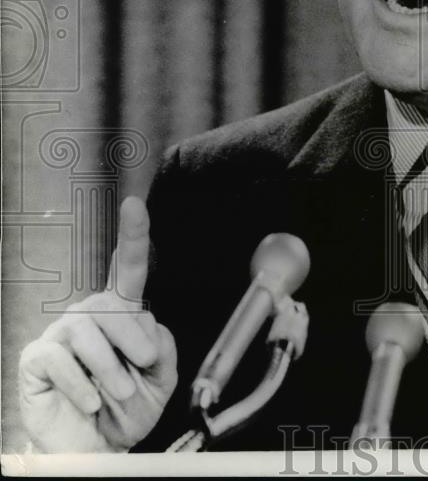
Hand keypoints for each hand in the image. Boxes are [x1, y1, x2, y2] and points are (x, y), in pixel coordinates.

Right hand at [18, 196, 177, 452]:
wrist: (99, 449)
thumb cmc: (128, 410)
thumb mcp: (162, 378)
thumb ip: (165, 345)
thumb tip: (149, 326)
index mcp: (123, 313)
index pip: (129, 268)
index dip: (132, 235)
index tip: (135, 205)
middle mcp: (90, 315)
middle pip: (115, 306)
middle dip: (134, 341)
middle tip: (143, 368)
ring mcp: (61, 334)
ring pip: (88, 332)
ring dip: (112, 369)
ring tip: (117, 394)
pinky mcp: (37, 358)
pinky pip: (60, 359)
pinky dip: (82, 385)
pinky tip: (91, 401)